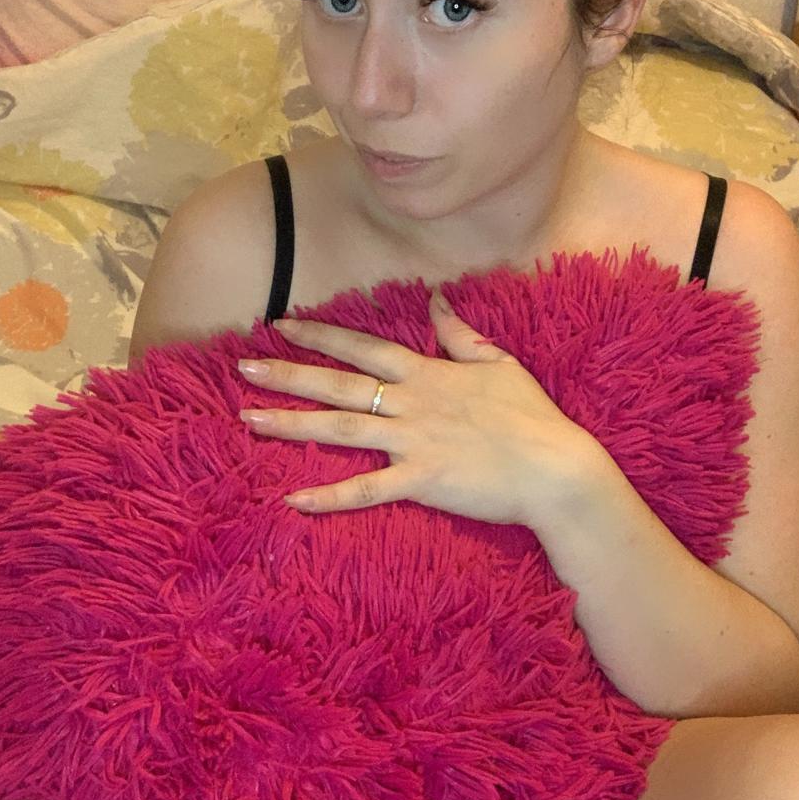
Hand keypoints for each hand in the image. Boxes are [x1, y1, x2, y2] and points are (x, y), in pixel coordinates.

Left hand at [237, 289, 598, 526]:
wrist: (556, 468)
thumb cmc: (532, 417)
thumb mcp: (499, 364)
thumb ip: (460, 334)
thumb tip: (436, 299)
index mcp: (427, 374)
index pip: (363, 348)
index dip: (320, 334)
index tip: (281, 325)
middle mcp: (411, 403)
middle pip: (338, 384)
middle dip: (287, 373)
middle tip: (242, 366)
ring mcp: (413, 442)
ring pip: (340, 429)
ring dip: (290, 424)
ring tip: (247, 418)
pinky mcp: (421, 482)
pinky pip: (367, 490)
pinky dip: (330, 496)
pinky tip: (293, 499)